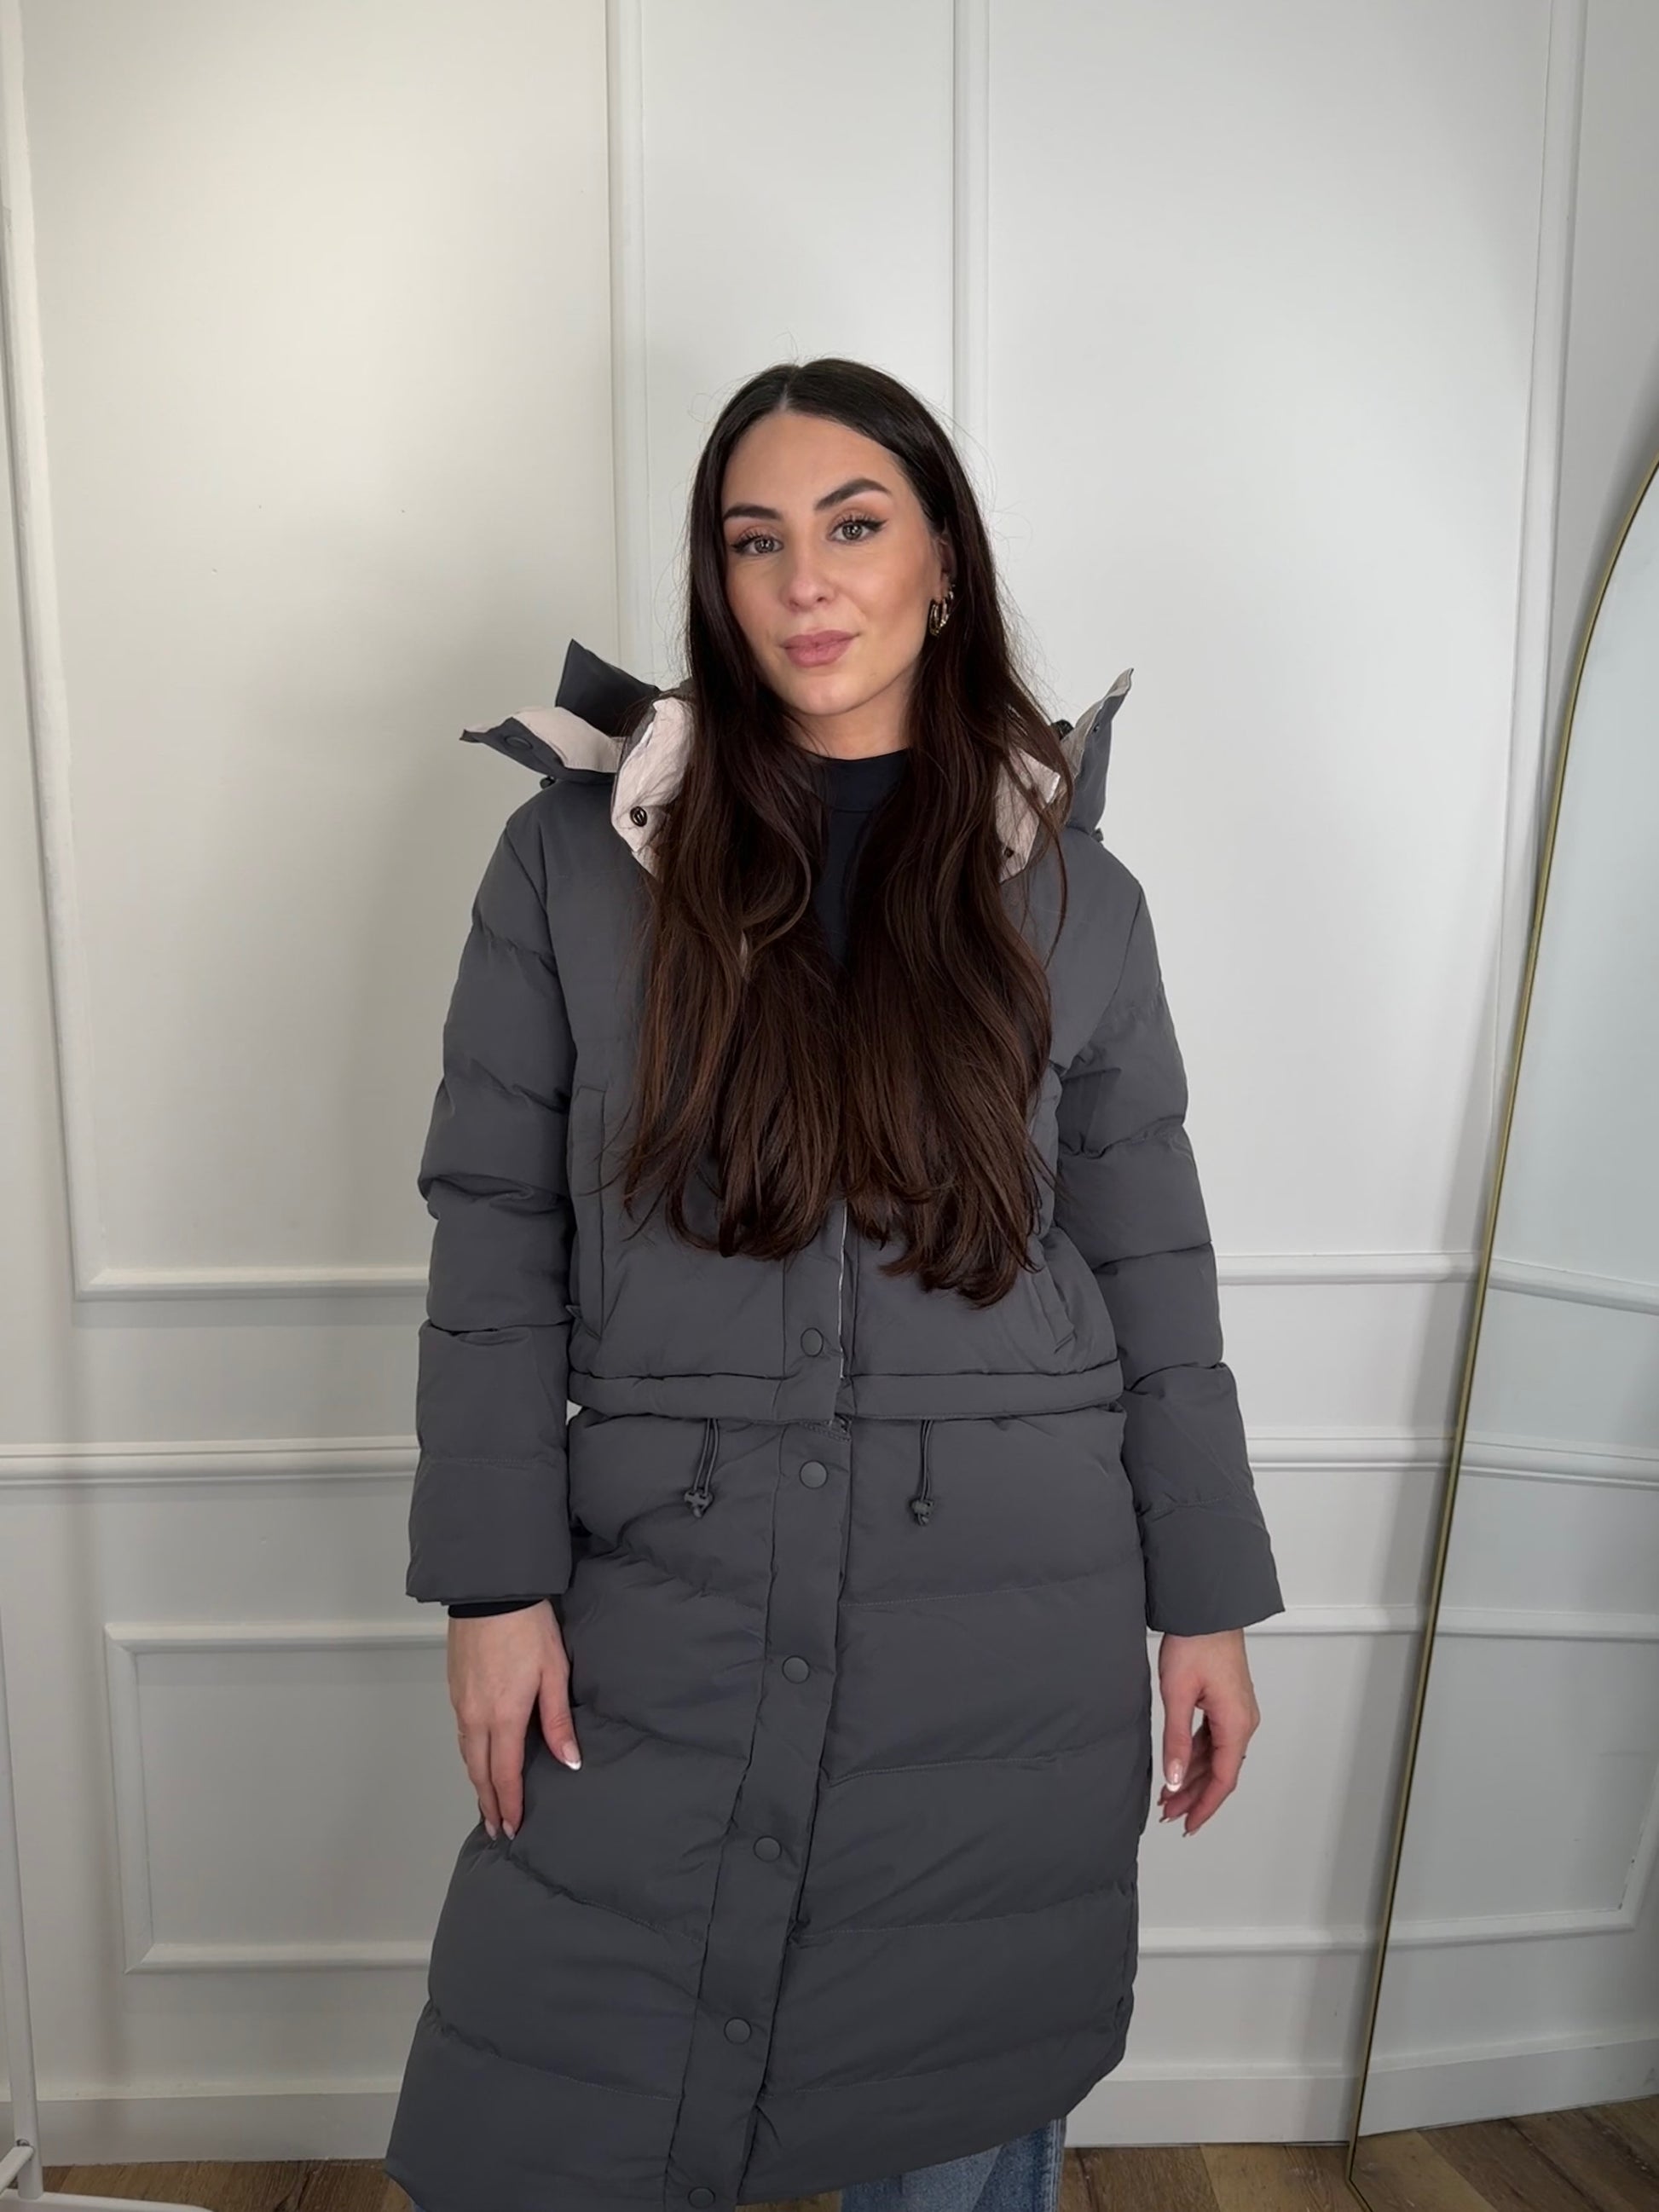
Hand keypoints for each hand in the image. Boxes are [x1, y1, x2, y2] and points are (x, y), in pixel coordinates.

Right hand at [447, 1602, 580, 1839]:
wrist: (492, 1590)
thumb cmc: (529, 1627)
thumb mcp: (555, 1672)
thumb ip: (558, 1720)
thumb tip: (569, 1761)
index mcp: (503, 1716)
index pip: (504, 1774)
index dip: (510, 1804)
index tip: (513, 1829)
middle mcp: (475, 1715)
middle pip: (479, 1771)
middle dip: (489, 1803)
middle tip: (497, 1828)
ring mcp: (461, 1702)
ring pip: (466, 1754)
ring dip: (477, 1781)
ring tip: (488, 1802)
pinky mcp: (454, 1687)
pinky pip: (461, 1733)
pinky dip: (469, 1755)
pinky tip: (478, 1758)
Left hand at [1154, 1626, 1260, 1836]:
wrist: (1206, 1608)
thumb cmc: (1195, 1643)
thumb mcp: (1177, 1694)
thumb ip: (1176, 1740)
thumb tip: (1175, 1780)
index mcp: (1236, 1724)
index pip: (1223, 1779)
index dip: (1205, 1806)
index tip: (1188, 1825)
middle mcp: (1243, 1722)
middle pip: (1219, 1771)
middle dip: (1193, 1795)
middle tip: (1167, 1813)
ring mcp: (1236, 1712)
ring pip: (1215, 1756)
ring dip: (1192, 1776)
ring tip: (1167, 1795)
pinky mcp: (1227, 1702)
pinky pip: (1213, 1739)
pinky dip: (1195, 1755)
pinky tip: (1179, 1765)